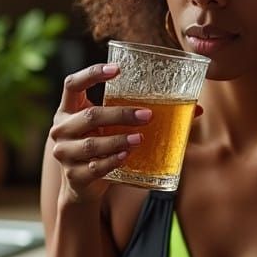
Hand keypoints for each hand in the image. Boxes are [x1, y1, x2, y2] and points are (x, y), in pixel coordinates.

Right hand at [49, 62, 150, 203]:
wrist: (82, 186)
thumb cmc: (101, 147)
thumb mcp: (110, 128)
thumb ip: (137, 115)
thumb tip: (196, 109)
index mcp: (68, 110)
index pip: (72, 84)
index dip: (92, 73)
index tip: (117, 69)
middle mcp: (61, 129)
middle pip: (89, 116)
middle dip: (120, 114)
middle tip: (147, 115)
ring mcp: (64, 153)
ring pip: (92, 143)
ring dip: (118, 140)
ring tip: (140, 138)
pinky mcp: (74, 175)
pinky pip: (95, 167)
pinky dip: (112, 161)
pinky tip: (127, 156)